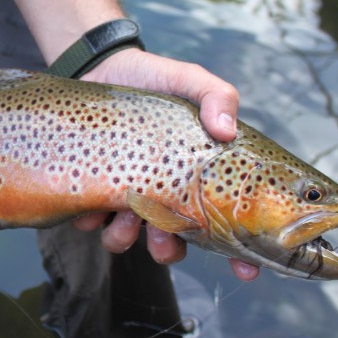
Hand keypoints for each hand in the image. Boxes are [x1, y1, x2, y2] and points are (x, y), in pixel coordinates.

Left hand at [76, 48, 259, 281]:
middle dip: (168, 250)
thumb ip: (216, 97)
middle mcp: (160, 195)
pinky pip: (90, 221)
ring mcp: (124, 195)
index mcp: (193, 179)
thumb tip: (226, 130)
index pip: (224, 225)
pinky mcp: (89, 189)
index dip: (240, 254)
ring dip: (127, 236)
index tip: (248, 270)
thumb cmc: (152, 78)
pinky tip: (94, 197)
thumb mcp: (189, 80)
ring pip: (127, 239)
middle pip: (171, 245)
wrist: (98, 67)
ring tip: (126, 212)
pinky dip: (93, 217)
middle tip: (165, 237)